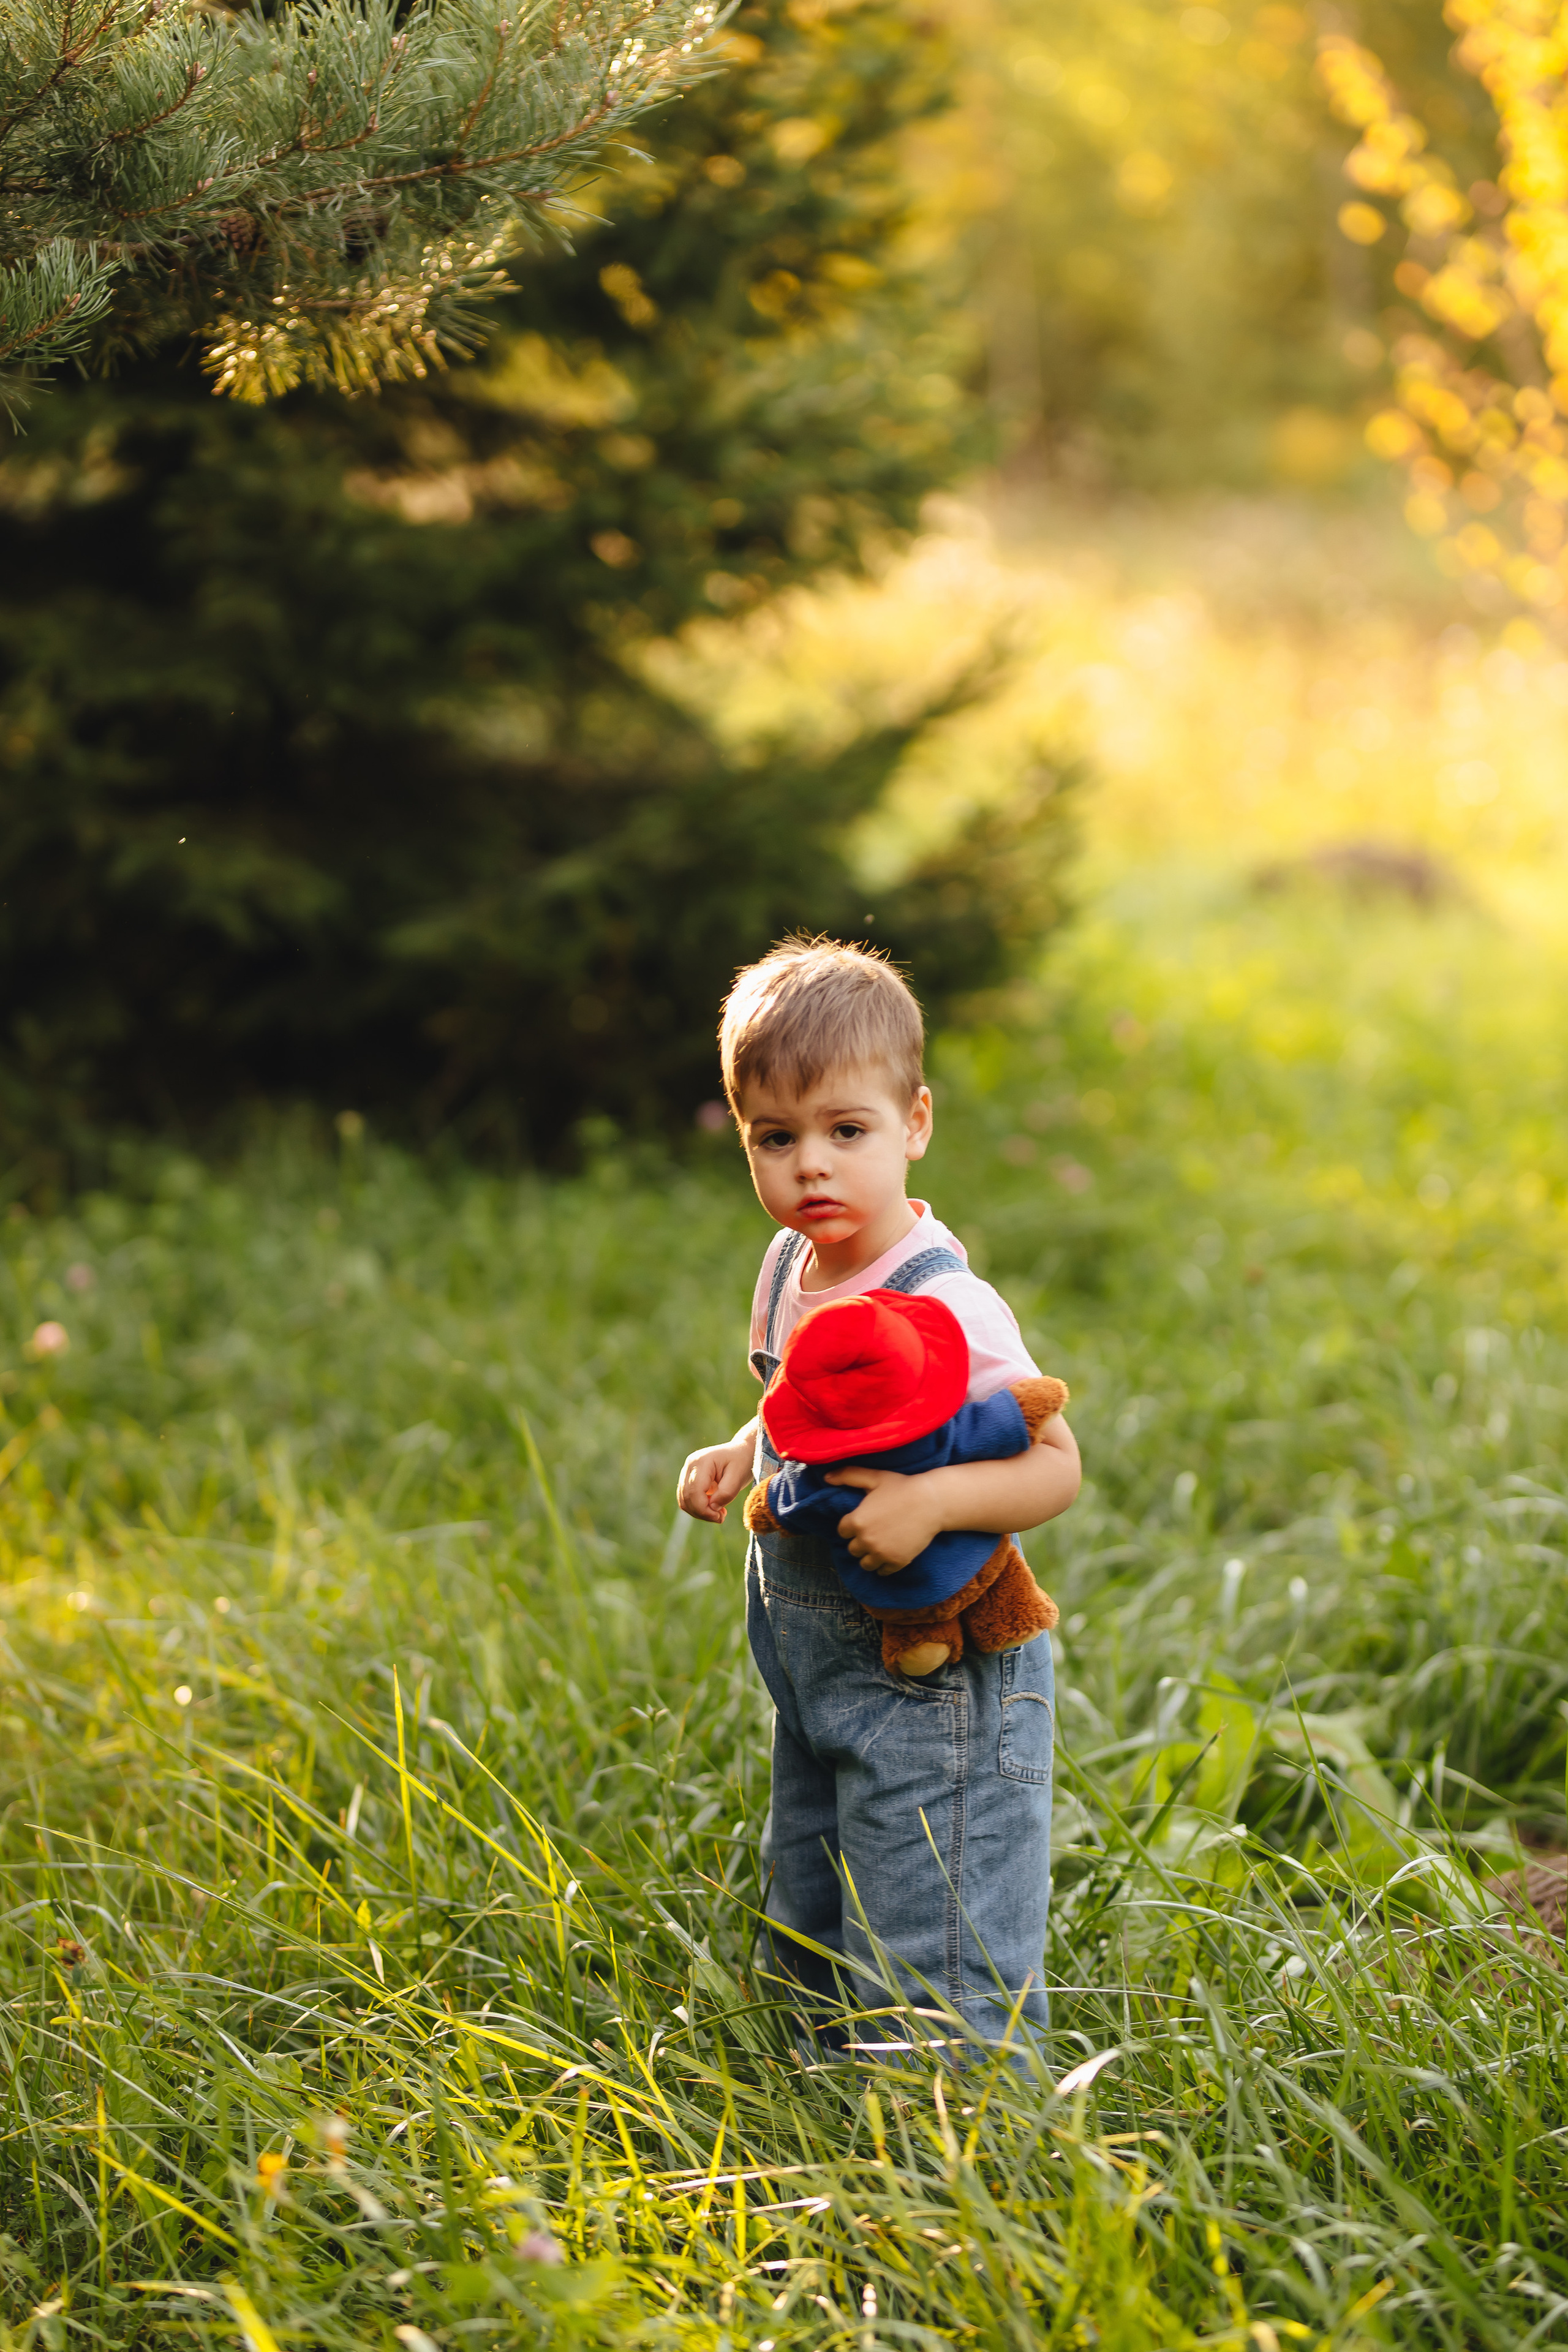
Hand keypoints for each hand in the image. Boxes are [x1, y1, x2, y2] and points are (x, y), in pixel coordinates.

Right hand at [677, 1434, 753, 1523]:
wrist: (741, 1452)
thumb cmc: (741, 1462)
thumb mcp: (738, 1476)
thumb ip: (726, 1493)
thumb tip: (712, 1508)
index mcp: (701, 1461)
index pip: (694, 1491)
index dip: (704, 1509)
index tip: (720, 1517)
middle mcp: (690, 1465)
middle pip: (687, 1497)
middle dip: (702, 1513)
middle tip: (721, 1517)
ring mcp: (687, 1472)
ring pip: (684, 1501)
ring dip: (700, 1512)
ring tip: (719, 1513)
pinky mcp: (689, 1479)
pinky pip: (687, 1500)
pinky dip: (699, 1508)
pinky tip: (714, 1508)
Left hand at [824, 1465, 946, 1575]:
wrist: (932, 1502)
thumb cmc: (902, 1487)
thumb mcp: (874, 1477)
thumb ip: (848, 1475)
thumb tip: (826, 1477)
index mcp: (857, 1521)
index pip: (842, 1532)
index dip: (851, 1526)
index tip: (863, 1521)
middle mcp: (866, 1540)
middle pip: (852, 1550)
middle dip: (860, 1542)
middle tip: (874, 1533)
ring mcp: (881, 1553)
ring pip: (865, 1564)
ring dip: (870, 1557)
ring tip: (880, 1546)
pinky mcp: (897, 1562)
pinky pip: (883, 1572)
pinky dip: (884, 1566)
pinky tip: (891, 1554)